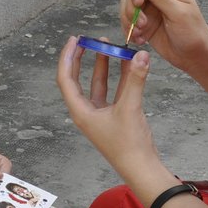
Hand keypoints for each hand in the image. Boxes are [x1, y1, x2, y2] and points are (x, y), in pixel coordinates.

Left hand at [55, 36, 159, 176]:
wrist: (141, 167)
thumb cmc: (129, 145)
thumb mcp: (130, 108)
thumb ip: (135, 80)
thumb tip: (140, 55)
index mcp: (80, 111)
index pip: (66, 79)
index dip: (68, 57)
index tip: (75, 40)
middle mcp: (86, 111)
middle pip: (78, 79)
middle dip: (83, 58)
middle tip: (88, 39)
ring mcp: (100, 113)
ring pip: (97, 83)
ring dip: (102, 64)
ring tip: (108, 44)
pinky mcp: (114, 116)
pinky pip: (113, 90)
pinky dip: (119, 76)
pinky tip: (127, 62)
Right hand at [119, 0, 207, 71]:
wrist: (194, 57)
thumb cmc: (194, 34)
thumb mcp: (178, 13)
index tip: (138, 3)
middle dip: (132, 8)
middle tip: (141, 24)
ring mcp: (150, 10)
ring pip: (128, 6)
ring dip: (129, 20)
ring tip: (140, 33)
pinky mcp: (144, 24)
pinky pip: (128, 21)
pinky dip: (129, 30)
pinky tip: (140, 40)